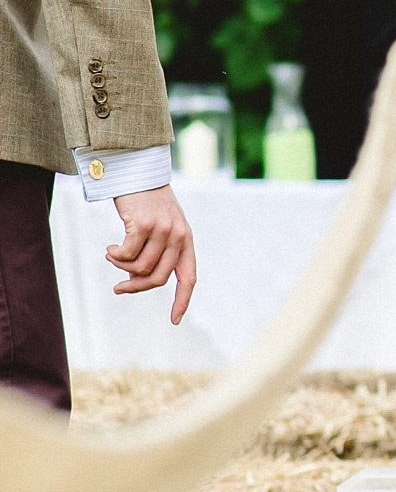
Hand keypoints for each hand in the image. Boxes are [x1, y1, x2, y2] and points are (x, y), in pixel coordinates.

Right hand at [106, 186, 196, 323]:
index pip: (189, 277)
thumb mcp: (157, 230)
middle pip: (157, 278)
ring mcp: (163, 230)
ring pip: (139, 267)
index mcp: (186, 241)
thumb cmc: (146, 204)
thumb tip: (136, 281)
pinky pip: (126, 255)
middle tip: (118, 288)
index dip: (182, 300)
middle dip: (136, 287)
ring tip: (113, 255)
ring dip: (122, 266)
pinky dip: (115, 255)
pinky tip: (110, 247)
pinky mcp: (143, 225)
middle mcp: (179, 237)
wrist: (138, 172)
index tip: (175, 319)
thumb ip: (155, 254)